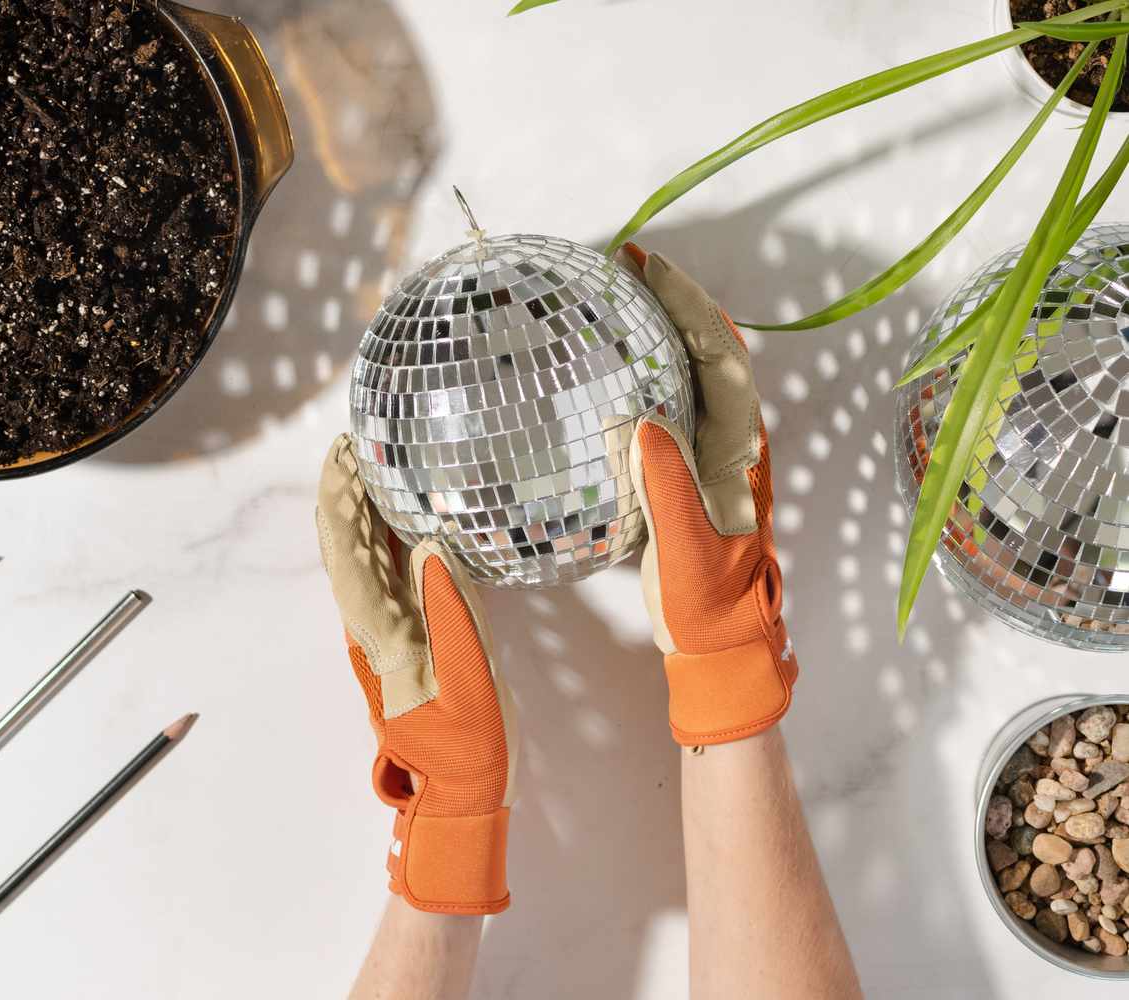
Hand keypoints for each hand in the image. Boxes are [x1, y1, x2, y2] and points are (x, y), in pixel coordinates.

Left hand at [315, 435, 517, 914]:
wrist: (462, 795)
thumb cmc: (468, 747)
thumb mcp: (469, 683)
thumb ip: (451, 617)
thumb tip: (427, 551)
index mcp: (381, 641)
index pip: (347, 560)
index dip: (340, 505)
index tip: (340, 457)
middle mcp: (373, 635)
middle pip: (349, 554)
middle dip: (347, 497)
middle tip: (356, 443)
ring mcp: (388, 639)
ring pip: (365, 565)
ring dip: (364, 515)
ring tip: (373, 465)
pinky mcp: (407, 644)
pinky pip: (389, 584)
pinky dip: (387, 545)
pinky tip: (400, 521)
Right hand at [606, 244, 797, 747]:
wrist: (722, 643)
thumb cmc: (709, 602)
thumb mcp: (687, 548)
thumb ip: (669, 487)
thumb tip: (643, 424)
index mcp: (739, 449)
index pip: (719, 356)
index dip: (687, 305)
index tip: (649, 266)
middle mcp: (729, 441)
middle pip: (707, 351)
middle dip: (673, 302)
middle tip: (626, 265)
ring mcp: (708, 456)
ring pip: (688, 375)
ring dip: (660, 332)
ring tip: (615, 301)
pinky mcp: (685, 475)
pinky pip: (666, 406)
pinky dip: (642, 375)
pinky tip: (605, 372)